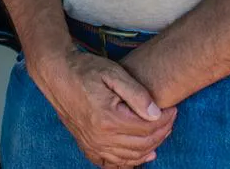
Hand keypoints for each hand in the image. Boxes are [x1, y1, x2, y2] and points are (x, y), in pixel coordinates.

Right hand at [31, 47, 175, 167]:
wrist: (57, 74)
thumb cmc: (85, 70)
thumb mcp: (114, 73)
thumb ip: (137, 94)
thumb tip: (157, 114)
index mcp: (108, 119)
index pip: (148, 128)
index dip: (165, 120)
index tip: (172, 109)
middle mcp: (100, 137)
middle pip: (143, 144)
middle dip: (162, 133)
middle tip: (169, 119)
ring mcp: (93, 144)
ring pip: (131, 156)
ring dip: (150, 147)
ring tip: (159, 132)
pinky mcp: (87, 146)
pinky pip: (112, 163)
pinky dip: (129, 161)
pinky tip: (140, 153)